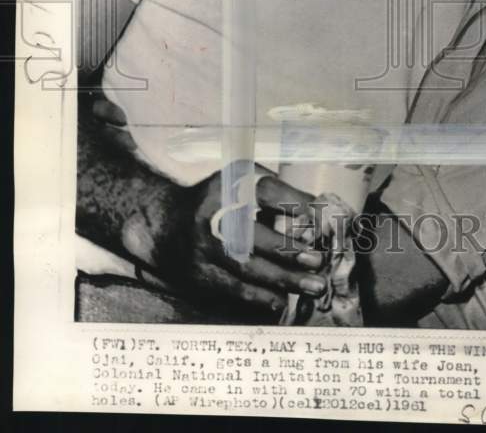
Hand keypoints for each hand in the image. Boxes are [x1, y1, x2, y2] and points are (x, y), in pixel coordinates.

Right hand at [126, 167, 327, 318]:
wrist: (165, 224)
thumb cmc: (219, 202)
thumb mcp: (242, 184)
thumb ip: (277, 195)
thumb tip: (320, 216)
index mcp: (230, 185)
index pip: (265, 190)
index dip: (292, 201)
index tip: (319, 214)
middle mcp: (214, 214)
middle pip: (254, 233)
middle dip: (288, 249)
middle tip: (318, 260)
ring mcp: (205, 247)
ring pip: (247, 267)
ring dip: (283, 278)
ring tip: (314, 285)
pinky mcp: (200, 273)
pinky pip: (234, 288)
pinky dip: (261, 297)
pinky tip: (282, 301)